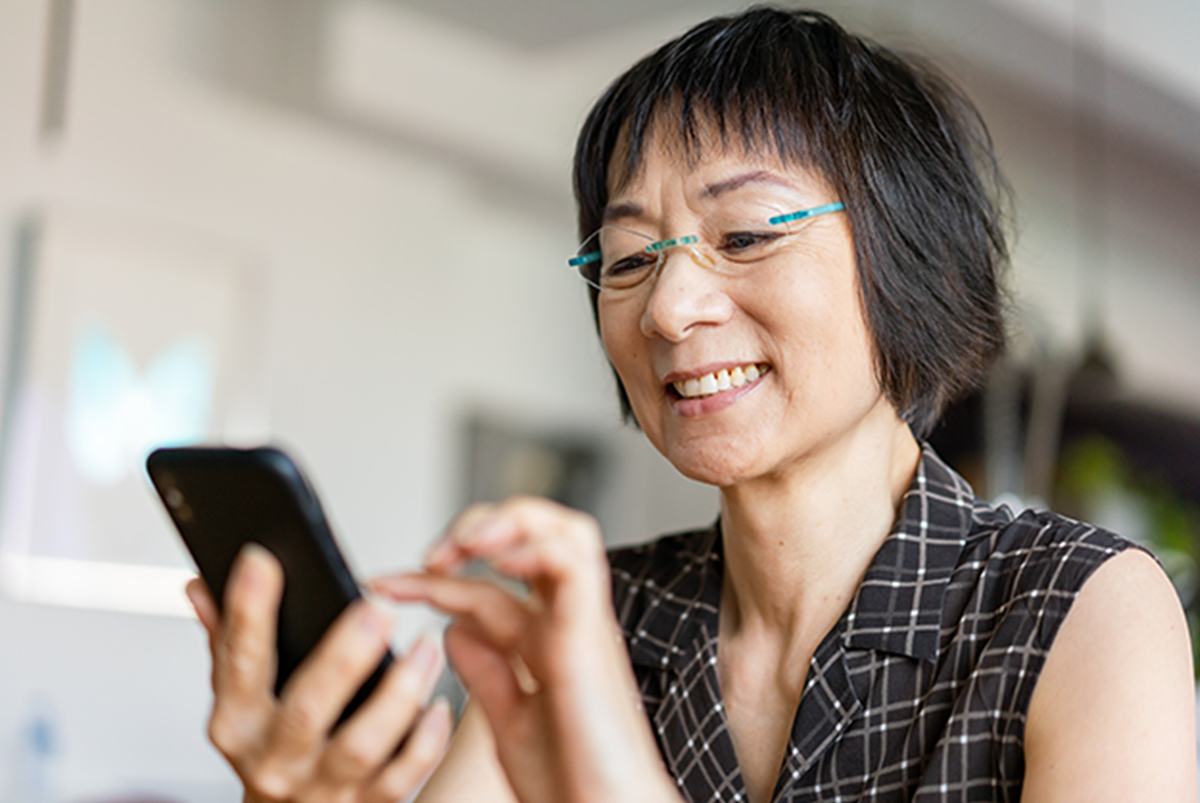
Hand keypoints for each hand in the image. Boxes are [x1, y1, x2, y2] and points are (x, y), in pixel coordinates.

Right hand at [187, 544, 452, 802]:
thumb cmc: (268, 750)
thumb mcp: (240, 699)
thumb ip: (228, 642)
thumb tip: (202, 585)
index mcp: (237, 723)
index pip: (238, 661)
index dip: (248, 610)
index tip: (262, 560)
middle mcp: (274, 760)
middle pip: (307, 708)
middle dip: (344, 657)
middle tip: (378, 609)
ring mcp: (320, 788)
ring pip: (362, 745)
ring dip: (399, 693)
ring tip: (426, 649)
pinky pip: (402, 777)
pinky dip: (425, 741)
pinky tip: (439, 705)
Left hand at [371, 498, 680, 802]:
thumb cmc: (573, 782)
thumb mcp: (511, 721)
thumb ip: (487, 673)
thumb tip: (453, 628)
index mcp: (547, 644)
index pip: (487, 586)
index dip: (431, 580)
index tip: (383, 586)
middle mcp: (567, 624)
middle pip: (537, 536)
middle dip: (479, 526)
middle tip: (431, 554)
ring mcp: (582, 624)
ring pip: (563, 532)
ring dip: (508, 522)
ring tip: (463, 542)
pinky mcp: (590, 634)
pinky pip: (572, 562)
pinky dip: (533, 546)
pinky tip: (496, 559)